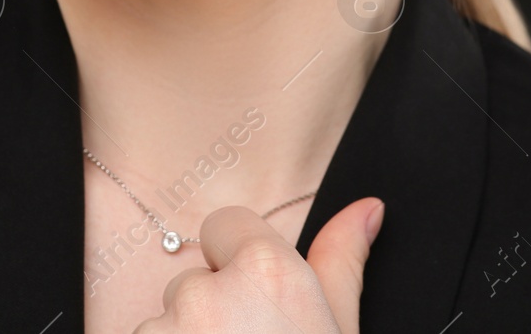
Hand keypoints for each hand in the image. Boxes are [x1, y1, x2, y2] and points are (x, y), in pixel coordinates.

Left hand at [132, 196, 385, 333]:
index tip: (259, 308)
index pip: (225, 227)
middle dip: (211, 316)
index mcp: (266, 273)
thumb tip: (367, 208)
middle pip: (193, 282)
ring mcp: (163, 332)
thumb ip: (341, 263)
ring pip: (164, 324)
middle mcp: (206, 294)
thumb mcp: (342, 329)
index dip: (241, 268)